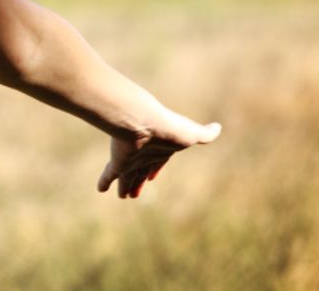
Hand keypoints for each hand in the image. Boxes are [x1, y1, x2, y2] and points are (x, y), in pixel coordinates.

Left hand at [97, 110, 220, 198]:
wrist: (143, 121)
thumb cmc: (168, 128)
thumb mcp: (191, 133)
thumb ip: (204, 134)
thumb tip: (218, 127)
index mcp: (160, 149)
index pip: (156, 162)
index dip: (154, 169)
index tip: (151, 177)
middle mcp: (144, 154)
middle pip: (141, 171)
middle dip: (138, 182)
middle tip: (134, 194)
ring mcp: (130, 158)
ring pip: (126, 176)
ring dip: (125, 186)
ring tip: (123, 196)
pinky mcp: (118, 161)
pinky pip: (109, 175)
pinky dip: (105, 181)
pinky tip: (100, 190)